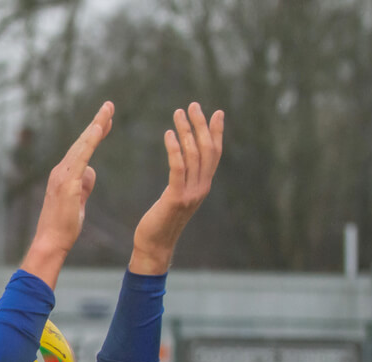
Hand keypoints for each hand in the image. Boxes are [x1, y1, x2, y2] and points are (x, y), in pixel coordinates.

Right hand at [22, 101, 113, 287]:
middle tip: (110, 105)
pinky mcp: (67, 183)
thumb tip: (91, 171)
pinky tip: (98, 129)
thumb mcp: (78, 202)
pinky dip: (90, 141)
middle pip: (82, 142)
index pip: (82, 150)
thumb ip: (84, 186)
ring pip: (81, 145)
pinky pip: (81, 157)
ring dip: (95, 126)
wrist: (50, 241)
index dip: (94, 134)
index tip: (106, 121)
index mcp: (64, 176)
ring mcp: (62, 176)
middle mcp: (60, 171)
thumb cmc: (63, 226)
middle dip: (96, 123)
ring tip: (108, 111)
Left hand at [130, 102, 224, 274]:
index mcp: (203, 186)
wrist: (154, 247)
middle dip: (201, 125)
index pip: (214, 154)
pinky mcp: (176, 198)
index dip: (217, 132)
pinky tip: (168, 134)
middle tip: (192, 105)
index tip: (216, 112)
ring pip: (194, 155)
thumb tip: (183, 166)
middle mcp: (202, 188)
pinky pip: (178, 168)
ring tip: (178, 113)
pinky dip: (175, 149)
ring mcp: (191, 194)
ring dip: (186, 131)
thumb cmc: (159, 222)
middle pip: (207, 150)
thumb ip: (182, 182)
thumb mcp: (176, 198)